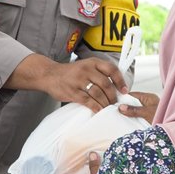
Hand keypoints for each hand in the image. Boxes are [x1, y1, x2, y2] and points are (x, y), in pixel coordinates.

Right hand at [5, 54, 127, 111]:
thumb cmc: (71, 73)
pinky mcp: (72, 91)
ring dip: (105, 103)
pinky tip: (99, 111)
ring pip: (98, 93)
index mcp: (92, 62)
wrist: (49, 75)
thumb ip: (99, 73)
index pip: (111, 70)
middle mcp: (86, 70)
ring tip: (107, 108)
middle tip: (115, 103)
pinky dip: (95, 107)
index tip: (124, 91)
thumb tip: (116, 87)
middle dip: (113, 96)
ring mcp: (79, 80)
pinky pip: (87, 101)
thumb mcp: (85, 66)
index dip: (120, 81)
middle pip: (106, 84)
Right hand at [118, 91, 159, 123]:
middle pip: (133, 103)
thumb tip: (122, 107)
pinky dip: (132, 120)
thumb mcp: (147, 113)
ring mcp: (148, 112)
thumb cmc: (163, 118)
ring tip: (119, 118)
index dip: (123, 98)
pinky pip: (137, 118)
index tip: (115, 102)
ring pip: (134, 111)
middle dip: (125, 107)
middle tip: (115, 112)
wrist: (173, 130)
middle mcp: (148, 104)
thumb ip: (134, 110)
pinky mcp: (148, 120)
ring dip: (128, 115)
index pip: (132, 95)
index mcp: (149, 98)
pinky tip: (127, 124)